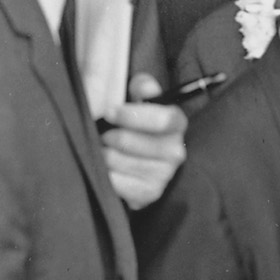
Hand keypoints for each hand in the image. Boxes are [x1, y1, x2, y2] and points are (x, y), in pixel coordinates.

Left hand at [100, 74, 187, 209]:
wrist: (136, 161)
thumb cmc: (135, 125)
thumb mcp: (138, 101)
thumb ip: (142, 88)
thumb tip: (146, 86)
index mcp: (176, 123)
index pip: (162, 119)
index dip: (130, 115)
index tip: (109, 112)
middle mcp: (176, 150)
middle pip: (131, 142)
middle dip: (109, 136)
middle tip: (103, 134)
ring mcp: (164, 174)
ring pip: (118, 161)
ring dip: (103, 155)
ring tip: (104, 150)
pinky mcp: (150, 193)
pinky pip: (117, 183)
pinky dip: (106, 175)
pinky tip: (107, 169)